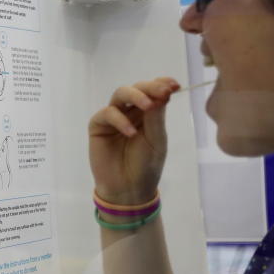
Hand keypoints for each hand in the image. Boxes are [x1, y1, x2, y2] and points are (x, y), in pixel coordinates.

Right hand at [88, 77, 179, 204]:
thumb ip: (157, 116)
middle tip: (163, 92)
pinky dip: (119, 119)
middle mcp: (130, 111)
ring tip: (148, 106)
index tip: (175, 85)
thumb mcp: (157, 139)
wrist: (128, 189)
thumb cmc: (146, 166)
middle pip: (137, 88)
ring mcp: (113, 117)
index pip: (153, 91)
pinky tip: (130, 132)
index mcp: (148, 113)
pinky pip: (107, 113)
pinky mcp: (98, 126)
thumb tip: (162, 92)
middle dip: (151, 87)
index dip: (162, 84)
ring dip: (136, 96)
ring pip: (121, 94)